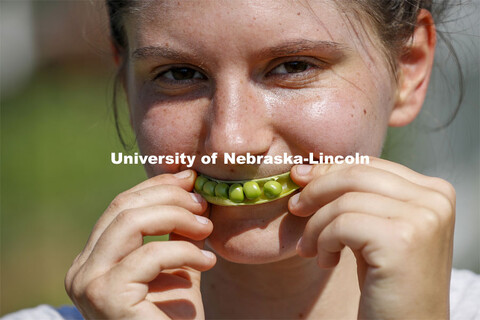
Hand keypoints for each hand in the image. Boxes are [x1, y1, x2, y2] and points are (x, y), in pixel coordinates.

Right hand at [65, 170, 215, 318]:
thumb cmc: (176, 316)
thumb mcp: (177, 263)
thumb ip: (176, 230)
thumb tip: (188, 185)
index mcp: (94, 258)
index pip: (121, 207)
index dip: (157, 186)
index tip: (190, 178)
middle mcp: (82, 269)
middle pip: (123, 208)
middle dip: (169, 196)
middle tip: (203, 202)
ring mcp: (88, 283)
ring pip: (130, 222)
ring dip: (176, 217)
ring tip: (207, 229)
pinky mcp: (107, 297)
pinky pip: (149, 255)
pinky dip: (184, 252)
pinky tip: (208, 262)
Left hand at [289, 158, 454, 318]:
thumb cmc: (386, 279)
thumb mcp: (374, 226)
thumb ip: (354, 196)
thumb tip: (305, 169)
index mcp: (433, 190)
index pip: (370, 165)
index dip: (330, 169)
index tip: (301, 178)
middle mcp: (434, 199)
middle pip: (356, 175)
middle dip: (316, 189)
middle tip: (295, 208)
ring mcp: (422, 218)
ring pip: (344, 201)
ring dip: (316, 225)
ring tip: (309, 248)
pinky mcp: (401, 240)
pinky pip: (341, 225)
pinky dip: (323, 241)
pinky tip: (325, 260)